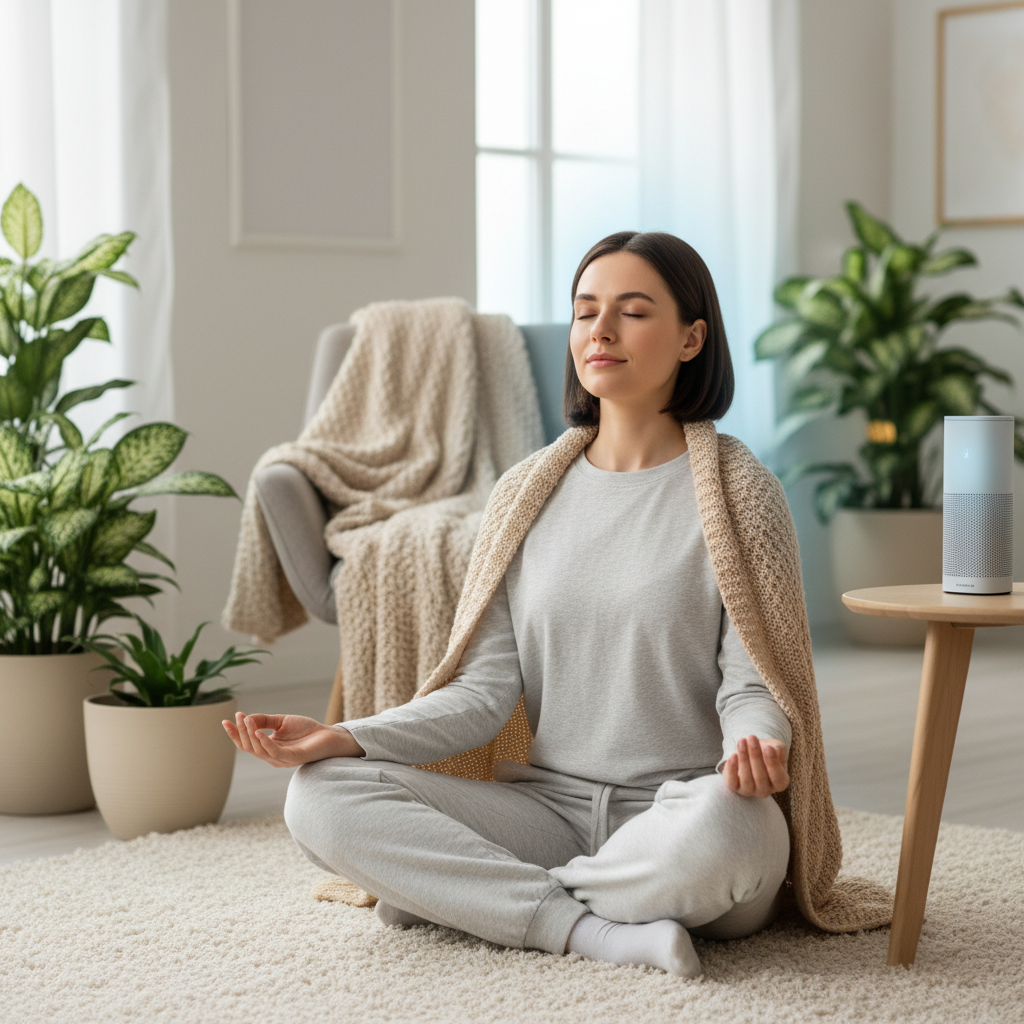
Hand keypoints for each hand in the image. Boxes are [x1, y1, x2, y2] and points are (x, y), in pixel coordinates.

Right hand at [221, 712, 363, 766]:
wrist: (328, 735)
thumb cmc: (306, 730)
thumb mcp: (281, 721)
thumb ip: (264, 720)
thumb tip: (246, 718)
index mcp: (268, 748)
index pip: (246, 743)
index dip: (234, 734)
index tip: (225, 721)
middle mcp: (272, 756)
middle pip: (249, 747)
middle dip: (240, 732)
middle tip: (237, 716)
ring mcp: (281, 759)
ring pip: (258, 750)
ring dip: (250, 735)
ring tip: (246, 719)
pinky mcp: (292, 758)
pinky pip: (274, 752)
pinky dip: (264, 743)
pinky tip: (258, 732)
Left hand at [722, 735, 789, 797]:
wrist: (750, 754)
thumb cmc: (766, 751)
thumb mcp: (776, 747)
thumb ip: (778, 750)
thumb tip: (773, 750)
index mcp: (780, 782)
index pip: (778, 777)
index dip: (773, 763)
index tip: (768, 747)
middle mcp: (766, 790)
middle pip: (760, 777)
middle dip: (755, 755)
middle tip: (751, 737)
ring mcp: (750, 791)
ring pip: (746, 779)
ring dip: (743, 758)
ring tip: (742, 741)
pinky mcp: (735, 787)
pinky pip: (732, 782)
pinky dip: (732, 769)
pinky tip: (733, 755)